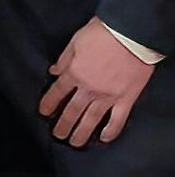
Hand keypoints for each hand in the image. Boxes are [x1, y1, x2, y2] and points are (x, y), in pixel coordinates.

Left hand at [39, 17, 154, 146]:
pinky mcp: (127, 98)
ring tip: (74, 143)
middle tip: (57, 135)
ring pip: (91, 119)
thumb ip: (64, 59)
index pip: (57, 92)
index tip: (44, 113)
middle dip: (63, 125)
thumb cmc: (102, 33)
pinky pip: (118, 119)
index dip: (48, 104)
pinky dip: (111, 131)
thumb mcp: (75, 41)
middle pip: (71, 111)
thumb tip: (54, 71)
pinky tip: (104, 138)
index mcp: (74, 73)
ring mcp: (108, 96)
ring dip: (81, 133)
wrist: (132, 34)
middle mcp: (88, 88)